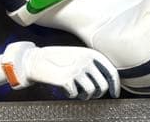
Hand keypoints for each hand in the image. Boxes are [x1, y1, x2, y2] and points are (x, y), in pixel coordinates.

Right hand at [4, 42, 120, 98]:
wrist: (35, 60)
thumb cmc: (58, 60)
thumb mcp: (78, 56)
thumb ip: (92, 65)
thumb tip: (106, 83)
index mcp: (92, 54)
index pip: (111, 72)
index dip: (115, 85)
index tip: (114, 94)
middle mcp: (87, 61)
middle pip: (102, 85)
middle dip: (98, 94)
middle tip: (90, 95)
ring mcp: (77, 70)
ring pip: (91, 92)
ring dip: (85, 96)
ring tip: (77, 92)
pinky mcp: (66, 79)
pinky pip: (75, 94)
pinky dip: (70, 94)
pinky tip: (65, 88)